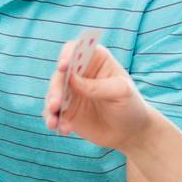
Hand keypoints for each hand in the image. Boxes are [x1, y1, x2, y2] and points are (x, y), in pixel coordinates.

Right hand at [43, 39, 157, 151]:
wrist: (130, 132)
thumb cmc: (131, 105)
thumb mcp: (121, 93)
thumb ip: (97, 86)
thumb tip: (71, 79)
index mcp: (95, 60)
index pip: (75, 50)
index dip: (67, 54)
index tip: (63, 66)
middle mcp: (79, 73)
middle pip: (60, 74)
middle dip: (55, 89)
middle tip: (56, 104)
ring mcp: (71, 92)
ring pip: (52, 94)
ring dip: (50, 107)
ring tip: (53, 122)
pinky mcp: (66, 111)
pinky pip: (54, 113)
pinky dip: (55, 121)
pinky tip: (64, 130)